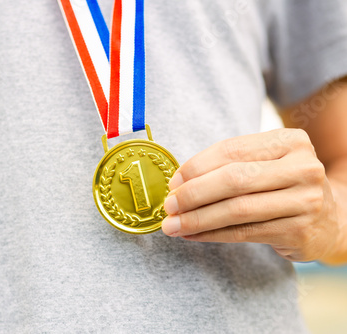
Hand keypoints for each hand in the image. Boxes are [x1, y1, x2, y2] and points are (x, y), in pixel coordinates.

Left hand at [162, 129, 339, 261]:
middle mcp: (302, 168)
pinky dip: (212, 234)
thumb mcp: (265, 163)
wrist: (329, 218)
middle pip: (234, 180)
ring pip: (237, 210)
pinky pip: (244, 233)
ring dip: (197, 219)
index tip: (173, 183)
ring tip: (172, 225)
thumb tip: (178, 182)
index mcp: (290, 141)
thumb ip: (228, 165)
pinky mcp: (300, 231)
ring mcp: (305, 201)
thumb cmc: (283, 185)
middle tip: (168, 206)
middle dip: (193, 194)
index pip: (232, 150)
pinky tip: (192, 235)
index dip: (196, 167)